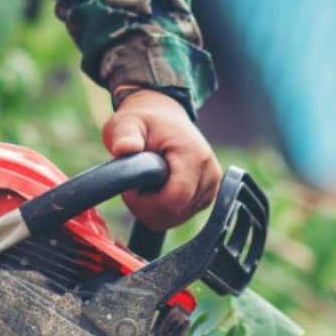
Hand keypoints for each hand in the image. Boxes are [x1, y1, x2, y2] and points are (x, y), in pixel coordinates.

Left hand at [102, 90, 222, 229]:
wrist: (164, 117)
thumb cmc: (145, 121)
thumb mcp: (127, 123)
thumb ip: (125, 135)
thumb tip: (124, 148)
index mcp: (195, 156)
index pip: (174, 201)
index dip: (146, 204)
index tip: (129, 190)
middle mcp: (209, 174)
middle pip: (175, 214)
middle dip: (147, 208)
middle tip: (133, 187)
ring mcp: (211, 186)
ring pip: (177, 218)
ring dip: (154, 210)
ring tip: (144, 185)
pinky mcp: (207, 195)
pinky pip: (180, 216)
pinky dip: (163, 210)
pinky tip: (156, 191)